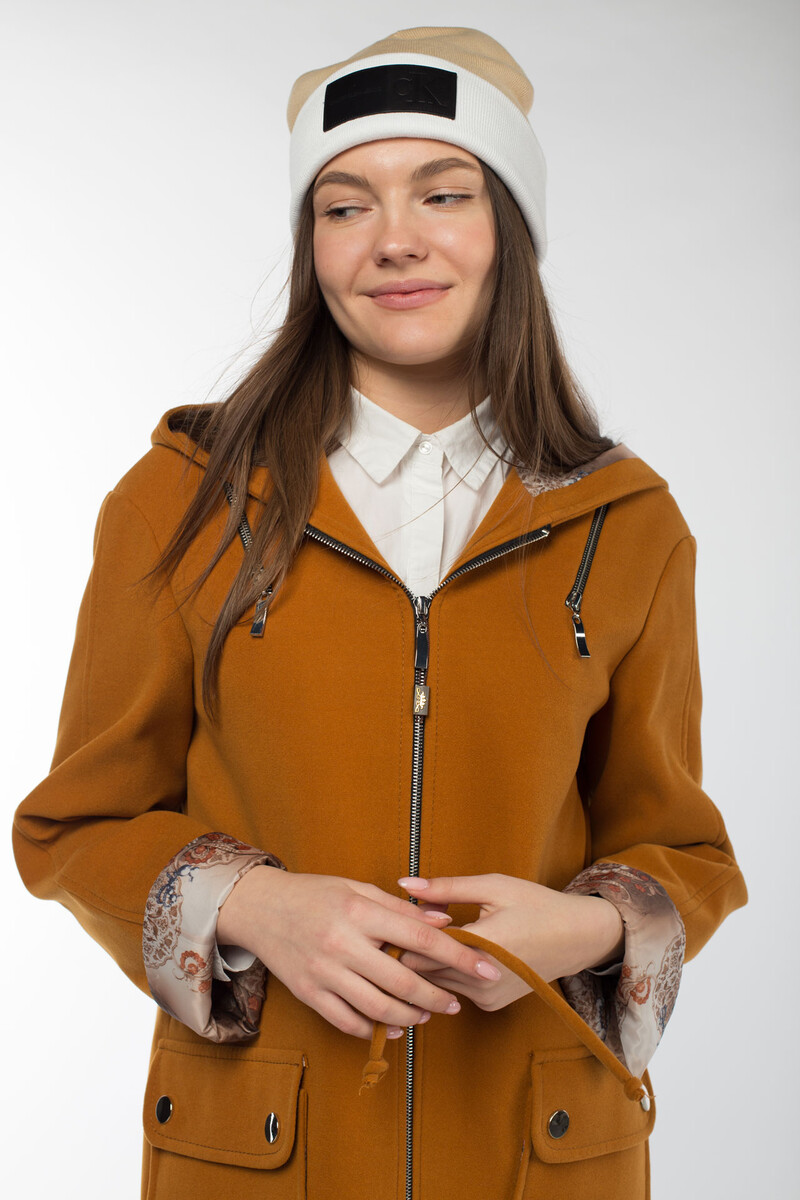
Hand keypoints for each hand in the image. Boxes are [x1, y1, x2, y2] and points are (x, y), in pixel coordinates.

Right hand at [216, 867, 500, 1039]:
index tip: (487, 966)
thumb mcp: (358, 889)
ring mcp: (324, 973)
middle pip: (404, 982)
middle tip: (456, 1002)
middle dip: (439, 997)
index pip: (422, 938)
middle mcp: (342, 944)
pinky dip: (374, 1029)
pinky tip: (391, 1026)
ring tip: (426, 1014)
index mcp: (359, 912)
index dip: (459, 955)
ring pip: (379, 1009)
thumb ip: (401, 908)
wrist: (259, 908)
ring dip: (410, 1017)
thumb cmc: (314, 894)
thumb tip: (444, 922)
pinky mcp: (309, 994)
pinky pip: (348, 1022)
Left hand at [396, 873, 624, 1011]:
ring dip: (420, 965)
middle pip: (423, 971)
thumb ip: (446, 889)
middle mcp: (483, 979)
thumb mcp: (493, 887)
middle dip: (403, 951)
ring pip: (435, 983)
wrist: (577, 939)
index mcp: (483, 945)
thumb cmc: (536, 905)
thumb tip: (404, 884)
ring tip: (400, 942)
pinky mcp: (490, 1005)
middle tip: (380, 932)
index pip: (422, 950)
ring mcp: (486, 996)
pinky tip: (433, 955)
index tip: (378, 922)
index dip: (397, 936)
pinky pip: (453, 989)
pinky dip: (441, 973)